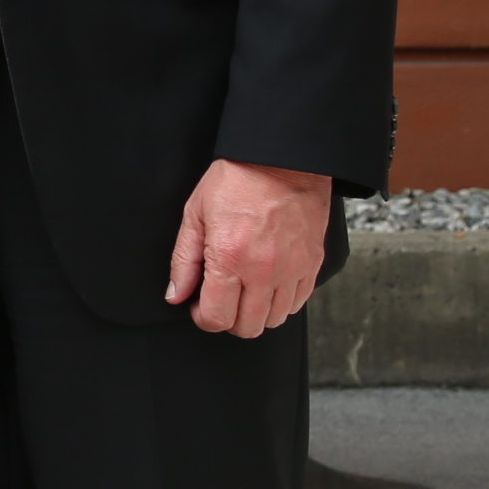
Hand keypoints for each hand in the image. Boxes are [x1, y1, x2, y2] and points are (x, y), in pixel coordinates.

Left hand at [163, 159, 331, 337]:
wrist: (282, 160)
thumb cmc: (237, 180)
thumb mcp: (195, 215)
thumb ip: (184, 261)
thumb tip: (176, 293)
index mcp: (230, 259)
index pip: (217, 318)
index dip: (203, 317)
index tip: (199, 305)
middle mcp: (264, 271)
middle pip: (247, 327)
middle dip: (228, 319)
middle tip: (220, 297)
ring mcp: (292, 270)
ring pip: (275, 320)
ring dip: (256, 313)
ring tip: (244, 290)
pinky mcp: (312, 264)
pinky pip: (298, 303)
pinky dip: (281, 301)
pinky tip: (267, 283)